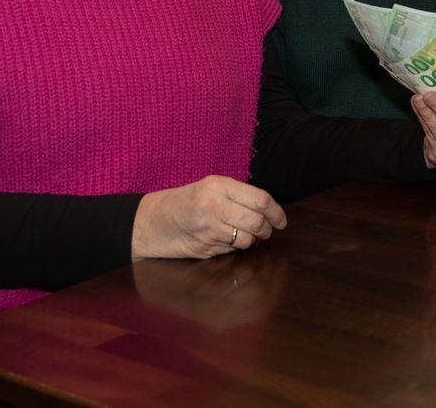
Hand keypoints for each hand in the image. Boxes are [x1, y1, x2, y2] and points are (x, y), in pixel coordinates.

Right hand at [132, 175, 286, 260]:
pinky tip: (226, 241)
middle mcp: (214, 206)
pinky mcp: (204, 247)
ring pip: (247, 240)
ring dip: (252, 241)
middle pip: (257, 222)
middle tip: (266, 231)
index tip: (282, 221)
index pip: (260, 200)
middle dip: (267, 230)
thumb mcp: (211, 187)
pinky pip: (232, 250)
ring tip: (247, 236)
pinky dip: (235, 248)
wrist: (153, 221)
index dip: (276, 213)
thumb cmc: (187, 201)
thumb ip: (238, 195)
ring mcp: (208, 228)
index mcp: (219, 186)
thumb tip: (270, 211)